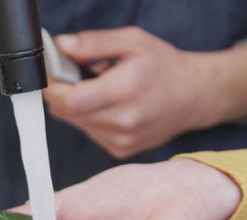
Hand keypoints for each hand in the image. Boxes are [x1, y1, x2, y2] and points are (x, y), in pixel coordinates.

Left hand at [43, 28, 246, 158]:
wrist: (195, 96)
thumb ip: (94, 43)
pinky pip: (89, 132)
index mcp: (125, 91)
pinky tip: (110, 105)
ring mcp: (121, 141)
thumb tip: (61, 47)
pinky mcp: (120, 150)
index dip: (52, 88)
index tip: (51, 74)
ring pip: (76, 123)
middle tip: (75, 75)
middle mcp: (123, 122)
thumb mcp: (133, 41)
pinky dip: (90, 117)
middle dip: (62, 93)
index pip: (70, 101)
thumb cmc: (164, 67)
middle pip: (68, 113)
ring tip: (100, 88)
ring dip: (77, 105)